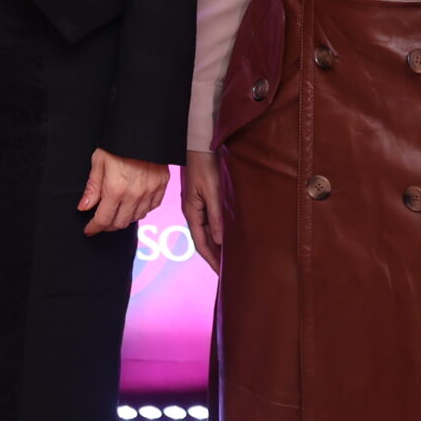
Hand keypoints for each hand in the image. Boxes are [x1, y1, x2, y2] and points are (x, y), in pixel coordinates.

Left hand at [78, 149, 168, 236]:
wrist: (144, 128)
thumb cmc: (118, 142)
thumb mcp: (99, 161)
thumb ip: (92, 188)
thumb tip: (84, 207)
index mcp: (115, 189)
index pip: (103, 220)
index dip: (94, 228)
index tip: (89, 229)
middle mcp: (134, 195)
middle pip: (120, 223)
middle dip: (107, 226)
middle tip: (101, 221)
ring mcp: (150, 192)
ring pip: (136, 218)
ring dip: (124, 218)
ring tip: (116, 211)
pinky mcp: (161, 186)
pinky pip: (151, 208)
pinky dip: (141, 210)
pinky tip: (133, 204)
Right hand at [183, 151, 225, 269]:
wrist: (198, 147)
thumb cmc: (204, 166)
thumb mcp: (212, 192)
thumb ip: (215, 216)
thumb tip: (219, 240)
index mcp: (192, 213)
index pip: (201, 244)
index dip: (211, 260)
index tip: (221, 274)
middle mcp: (192, 213)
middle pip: (203, 241)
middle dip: (214, 257)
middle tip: (228, 272)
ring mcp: (196, 207)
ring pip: (207, 233)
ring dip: (216, 247)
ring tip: (229, 259)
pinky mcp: (202, 201)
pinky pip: (209, 223)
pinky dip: (217, 233)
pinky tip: (226, 237)